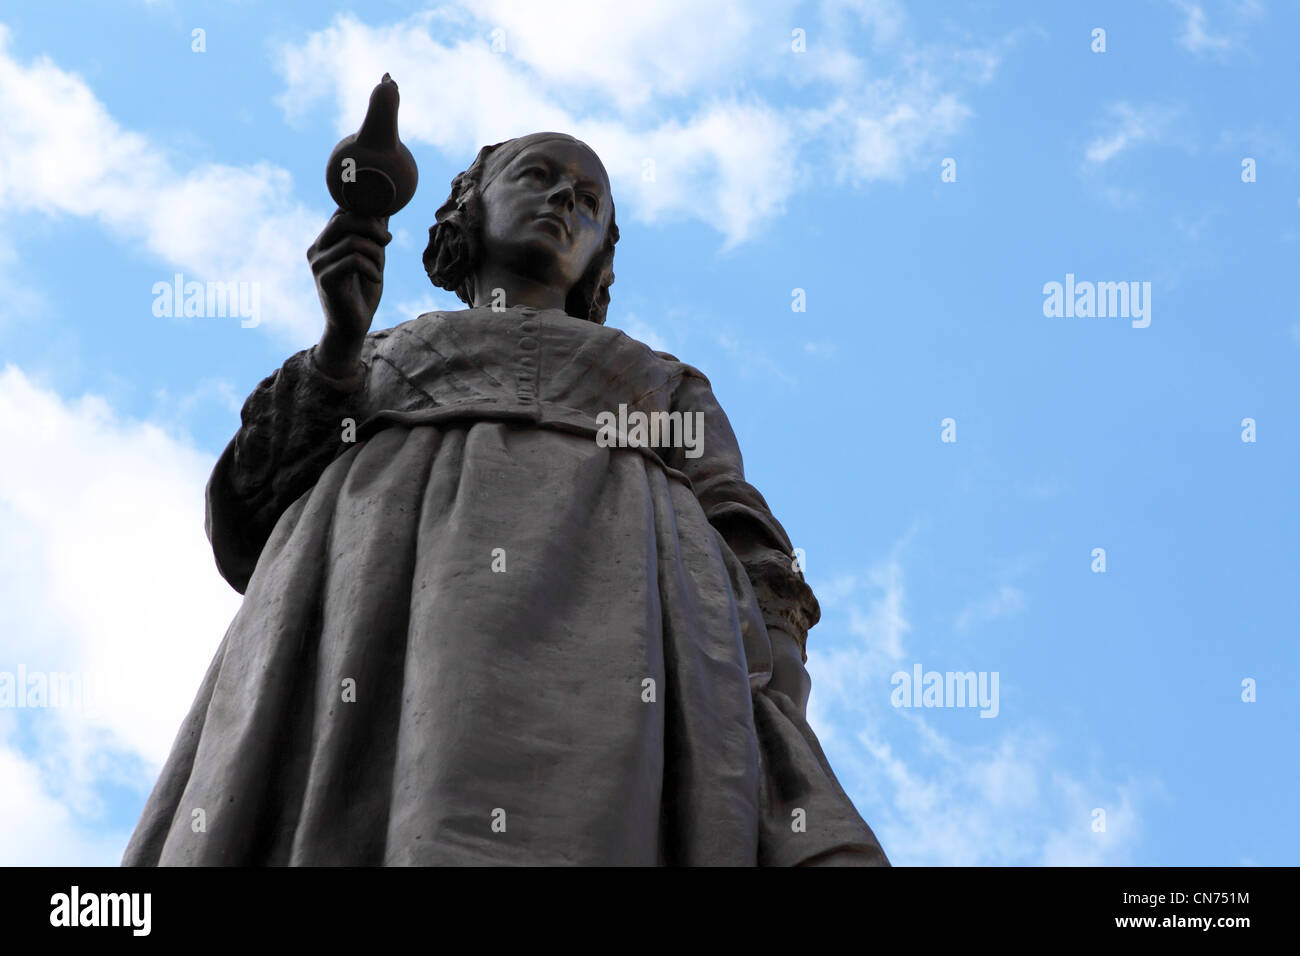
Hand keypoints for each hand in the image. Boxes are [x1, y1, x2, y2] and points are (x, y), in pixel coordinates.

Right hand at [308, 209, 390, 376]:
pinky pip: (354, 260)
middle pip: (343, 220)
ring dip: (375, 253)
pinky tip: (376, 278)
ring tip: (379, 268)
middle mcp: (316, 249)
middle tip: (387, 240)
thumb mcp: (372, 258)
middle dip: (372, 227)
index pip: (341, 212)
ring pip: (352, 241)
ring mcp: (318, 264)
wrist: (351, 327)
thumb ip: (375, 235)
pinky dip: (372, 268)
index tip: (383, 227)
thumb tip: (387, 209)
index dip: (364, 212)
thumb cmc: (362, 292)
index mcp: (325, 241)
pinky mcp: (325, 280)